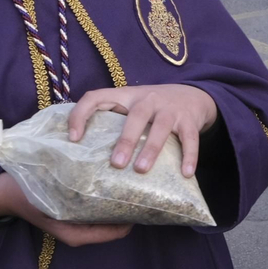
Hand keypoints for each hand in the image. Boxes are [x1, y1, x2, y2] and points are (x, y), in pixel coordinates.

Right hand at [0, 173, 132, 246]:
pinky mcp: (75, 213)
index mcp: (78, 236)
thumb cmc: (29, 194)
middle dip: (128, 206)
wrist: (5, 191)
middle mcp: (81, 233)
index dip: (133, 215)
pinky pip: (98, 208)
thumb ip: (81, 201)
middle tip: (139, 183)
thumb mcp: (53, 200)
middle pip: (116, 224)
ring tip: (128, 178)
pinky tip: (111, 178)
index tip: (143, 194)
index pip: (118, 231)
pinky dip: (107, 197)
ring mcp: (78, 224)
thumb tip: (114, 192)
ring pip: (108, 215)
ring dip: (118, 200)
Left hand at [67, 83, 219, 175]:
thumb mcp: (132, 105)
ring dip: (151, 149)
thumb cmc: (154, 107)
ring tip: (141, 169)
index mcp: (127, 96)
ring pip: (161, 127)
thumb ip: (113, 119)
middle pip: (136, 116)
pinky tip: (186, 173)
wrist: (194, 95)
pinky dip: (189, 156)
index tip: (73, 138)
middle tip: (116, 163)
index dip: (81, 114)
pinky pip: (190, 138)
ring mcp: (171, 109)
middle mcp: (149, 99)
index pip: (96, 97)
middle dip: (126, 140)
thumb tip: (83, 151)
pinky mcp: (190, 120)